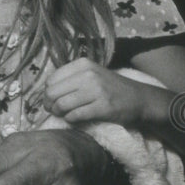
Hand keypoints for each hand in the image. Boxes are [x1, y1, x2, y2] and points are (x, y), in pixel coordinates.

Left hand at [44, 58, 162, 125]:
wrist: (139, 98)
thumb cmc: (110, 88)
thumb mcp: (91, 74)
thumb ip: (70, 78)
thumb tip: (45, 93)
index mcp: (83, 64)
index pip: (51, 79)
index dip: (47, 93)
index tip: (52, 100)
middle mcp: (88, 74)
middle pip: (52, 93)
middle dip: (49, 105)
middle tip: (54, 110)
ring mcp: (96, 91)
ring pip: (61, 105)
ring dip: (59, 113)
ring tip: (64, 114)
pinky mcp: (102, 107)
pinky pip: (75, 116)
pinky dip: (70, 120)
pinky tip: (75, 118)